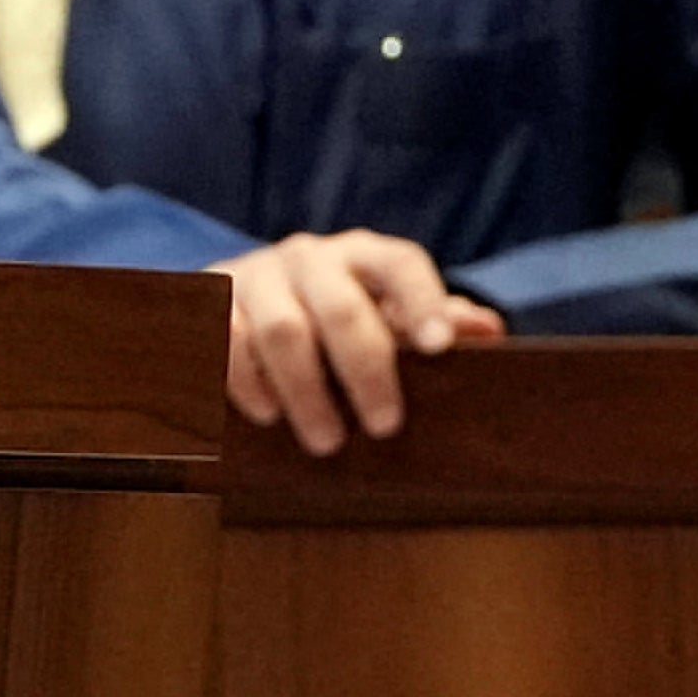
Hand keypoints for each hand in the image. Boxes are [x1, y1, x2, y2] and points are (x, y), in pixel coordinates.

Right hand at [209, 228, 501, 454]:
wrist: (241, 302)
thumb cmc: (333, 318)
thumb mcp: (383, 317)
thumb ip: (433, 324)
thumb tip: (488, 331)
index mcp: (361, 255)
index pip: (400, 264)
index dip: (422, 302)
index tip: (439, 349)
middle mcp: (308, 256)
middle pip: (341, 308)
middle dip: (366, 372)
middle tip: (384, 427)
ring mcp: (254, 274)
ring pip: (283, 331)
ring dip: (307, 393)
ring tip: (326, 441)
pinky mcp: (209, 299)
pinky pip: (227, 340)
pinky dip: (249, 383)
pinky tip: (268, 414)